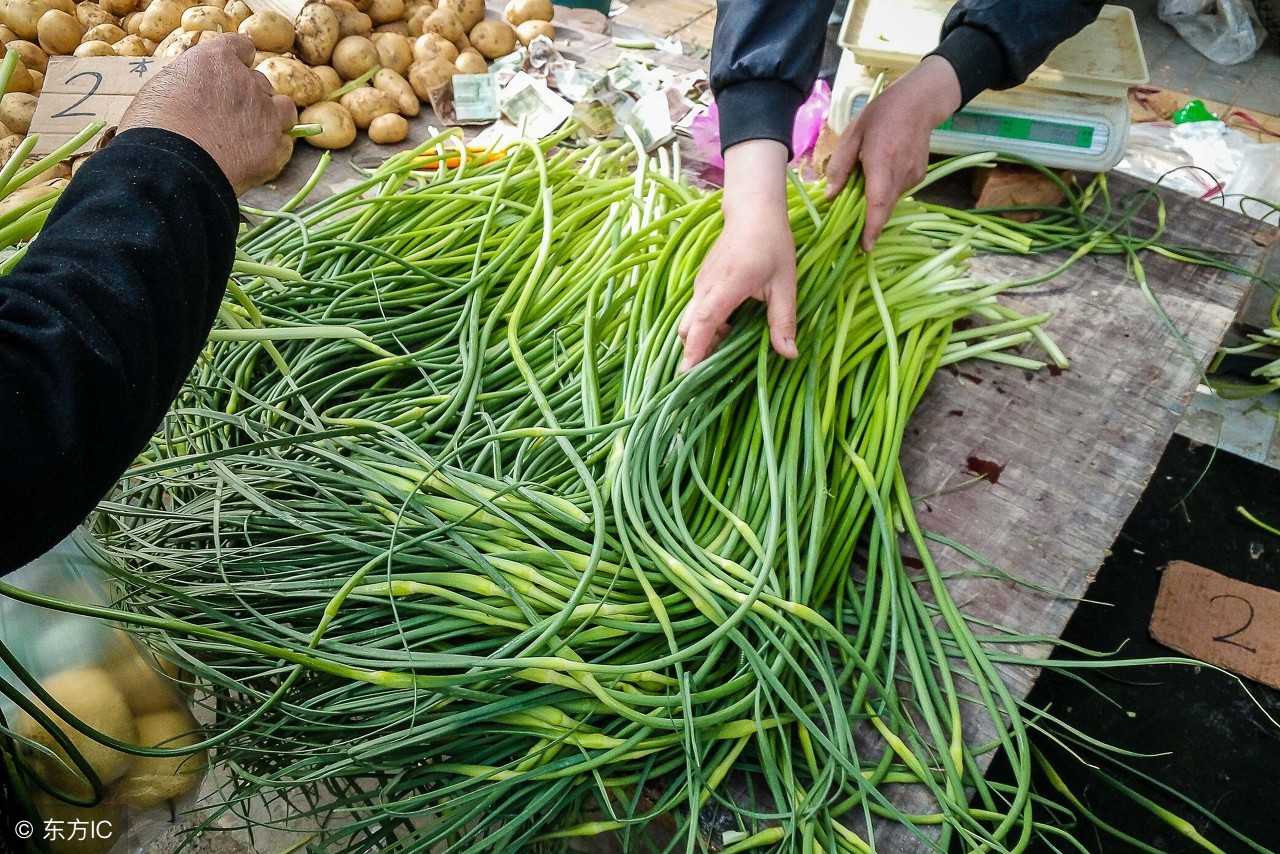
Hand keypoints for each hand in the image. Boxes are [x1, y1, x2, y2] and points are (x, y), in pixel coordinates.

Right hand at [118, 33, 296, 194]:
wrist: (171, 166)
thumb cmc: (154, 127)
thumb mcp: (164, 87)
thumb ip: (192, 81)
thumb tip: (197, 89)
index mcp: (217, 59)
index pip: (241, 46)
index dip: (237, 61)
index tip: (230, 73)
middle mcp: (247, 81)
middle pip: (260, 82)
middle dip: (249, 96)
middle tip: (230, 117)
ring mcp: (265, 113)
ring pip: (283, 108)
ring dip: (272, 117)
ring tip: (252, 135)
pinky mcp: (275, 145)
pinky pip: (285, 143)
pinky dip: (273, 149)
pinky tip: (254, 158)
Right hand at [679, 140, 797, 371]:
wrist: (753, 211)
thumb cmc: (772, 244)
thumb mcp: (785, 284)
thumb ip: (783, 321)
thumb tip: (789, 354)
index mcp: (725, 289)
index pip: (702, 325)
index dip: (694, 351)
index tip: (687, 376)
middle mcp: (706, 288)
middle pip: (687, 328)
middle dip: (695, 353)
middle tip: (710, 376)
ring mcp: (701, 285)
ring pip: (691, 321)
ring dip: (702, 340)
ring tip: (724, 355)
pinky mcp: (703, 283)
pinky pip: (697, 311)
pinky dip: (705, 327)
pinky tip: (729, 331)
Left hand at [825, 55, 961, 249]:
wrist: (919, 103)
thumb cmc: (881, 115)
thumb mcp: (853, 134)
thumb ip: (840, 166)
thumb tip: (830, 196)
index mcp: (882, 162)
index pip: (878, 202)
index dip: (872, 227)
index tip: (866, 247)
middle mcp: (901, 173)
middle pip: (884, 208)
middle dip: (869, 222)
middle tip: (853, 228)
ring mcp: (913, 176)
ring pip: (890, 201)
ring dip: (876, 201)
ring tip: (865, 181)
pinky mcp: (919, 177)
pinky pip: (898, 192)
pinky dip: (886, 191)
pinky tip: (881, 172)